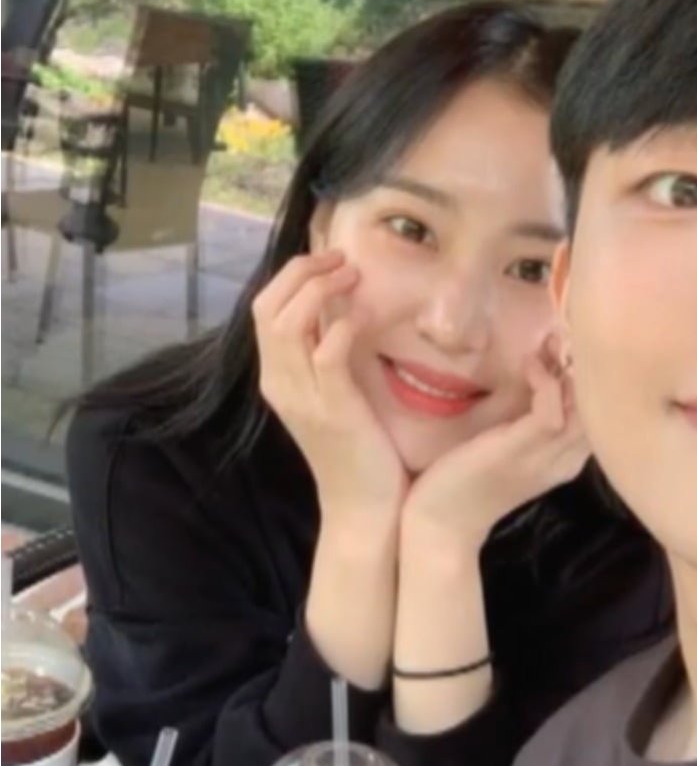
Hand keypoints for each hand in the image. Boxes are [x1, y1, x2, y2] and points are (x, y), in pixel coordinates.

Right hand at [252, 250, 407, 521]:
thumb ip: (329, 354)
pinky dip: (341, 327)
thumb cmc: (359, 448)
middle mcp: (279, 384)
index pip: (264, 309)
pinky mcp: (332, 410)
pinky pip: (326, 355)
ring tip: (352, 275)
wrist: (364, 508)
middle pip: (267, 308)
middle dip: (302, 272)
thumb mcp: (336, 393)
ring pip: (287, 324)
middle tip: (341, 259)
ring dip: (320, 290)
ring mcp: (302, 398)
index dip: (292, 275)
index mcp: (277, 377)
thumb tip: (342, 308)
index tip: (330, 258)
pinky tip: (362, 316)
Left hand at [401, 335, 587, 554]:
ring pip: (584, 408)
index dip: (591, 378)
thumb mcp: (510, 446)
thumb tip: (541, 375)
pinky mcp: (520, 450)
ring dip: (568, 369)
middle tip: (563, 337)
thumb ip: (530, 419)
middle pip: (600, 408)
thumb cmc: (469, 480)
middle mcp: (566, 460)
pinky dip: (545, 382)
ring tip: (550, 345)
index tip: (569, 349)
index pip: (601, 414)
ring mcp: (546, 457)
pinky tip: (530, 366)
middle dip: (586, 367)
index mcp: (567, 459)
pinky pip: (550, 412)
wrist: (441, 523)